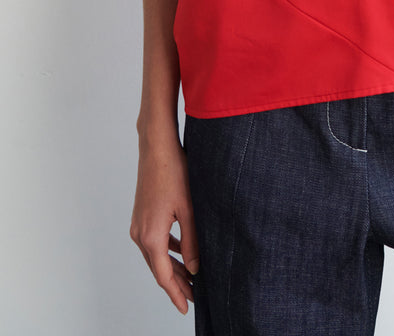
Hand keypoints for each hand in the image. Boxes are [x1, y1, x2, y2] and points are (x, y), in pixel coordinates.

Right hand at [130, 132, 198, 314]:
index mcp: (150, 236)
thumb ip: (191, 241)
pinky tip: (180, 252)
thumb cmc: (174, 172)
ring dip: (172, 267)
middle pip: (158, 269)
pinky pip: (154, 241)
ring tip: (190, 278)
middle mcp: (139, 234)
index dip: (176, 293)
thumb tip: (194, 268)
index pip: (163, 276)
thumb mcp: (189, 209)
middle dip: (176, 284)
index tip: (187, 307)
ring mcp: (138, 224)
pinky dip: (167, 251)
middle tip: (194, 296)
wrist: (156, 147)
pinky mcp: (142, 215)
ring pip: (155, 256)